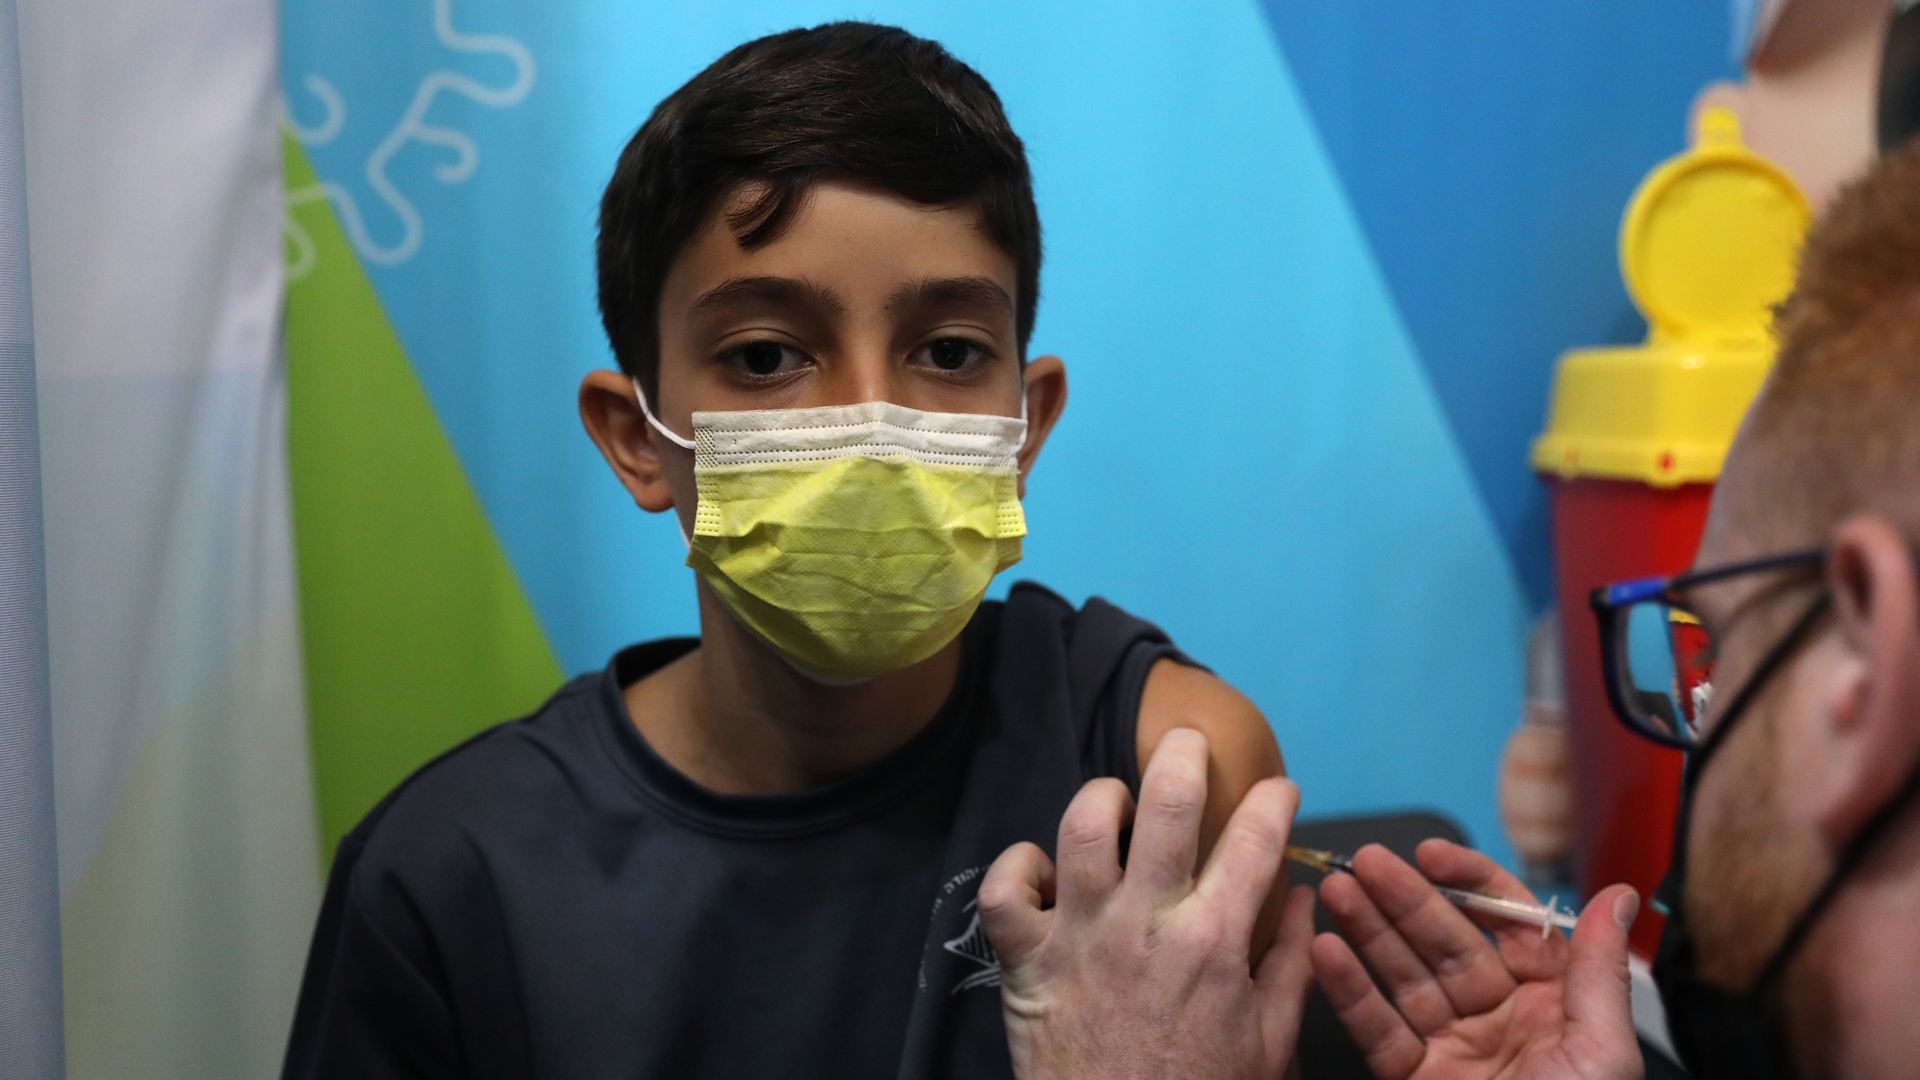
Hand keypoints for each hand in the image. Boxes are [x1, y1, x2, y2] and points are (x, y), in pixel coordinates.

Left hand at [978, 728, 1317, 1079]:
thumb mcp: (1269, 1042)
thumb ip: (1289, 965)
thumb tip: (1303, 899)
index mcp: (1213, 943)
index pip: (1255, 842)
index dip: (1273, 801)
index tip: (1279, 789)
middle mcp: (1146, 924)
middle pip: (1167, 805)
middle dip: (1184, 754)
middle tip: (1189, 742)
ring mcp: (1081, 937)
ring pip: (1082, 827)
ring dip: (1104, 799)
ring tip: (1119, 805)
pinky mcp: (1027, 962)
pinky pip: (1003, 889)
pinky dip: (1017, 867)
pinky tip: (1043, 872)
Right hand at [1310, 841, 1641, 1079]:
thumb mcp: (1602, 1055)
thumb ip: (1598, 970)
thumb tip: (1620, 892)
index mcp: (1556, 1007)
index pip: (1510, 927)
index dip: (1471, 884)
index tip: (1432, 854)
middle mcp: (1502, 1021)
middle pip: (1447, 943)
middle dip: (1405, 900)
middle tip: (1364, 863)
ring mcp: (1453, 1051)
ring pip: (1404, 978)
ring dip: (1367, 933)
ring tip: (1334, 893)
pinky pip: (1377, 1031)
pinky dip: (1348, 992)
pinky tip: (1325, 954)